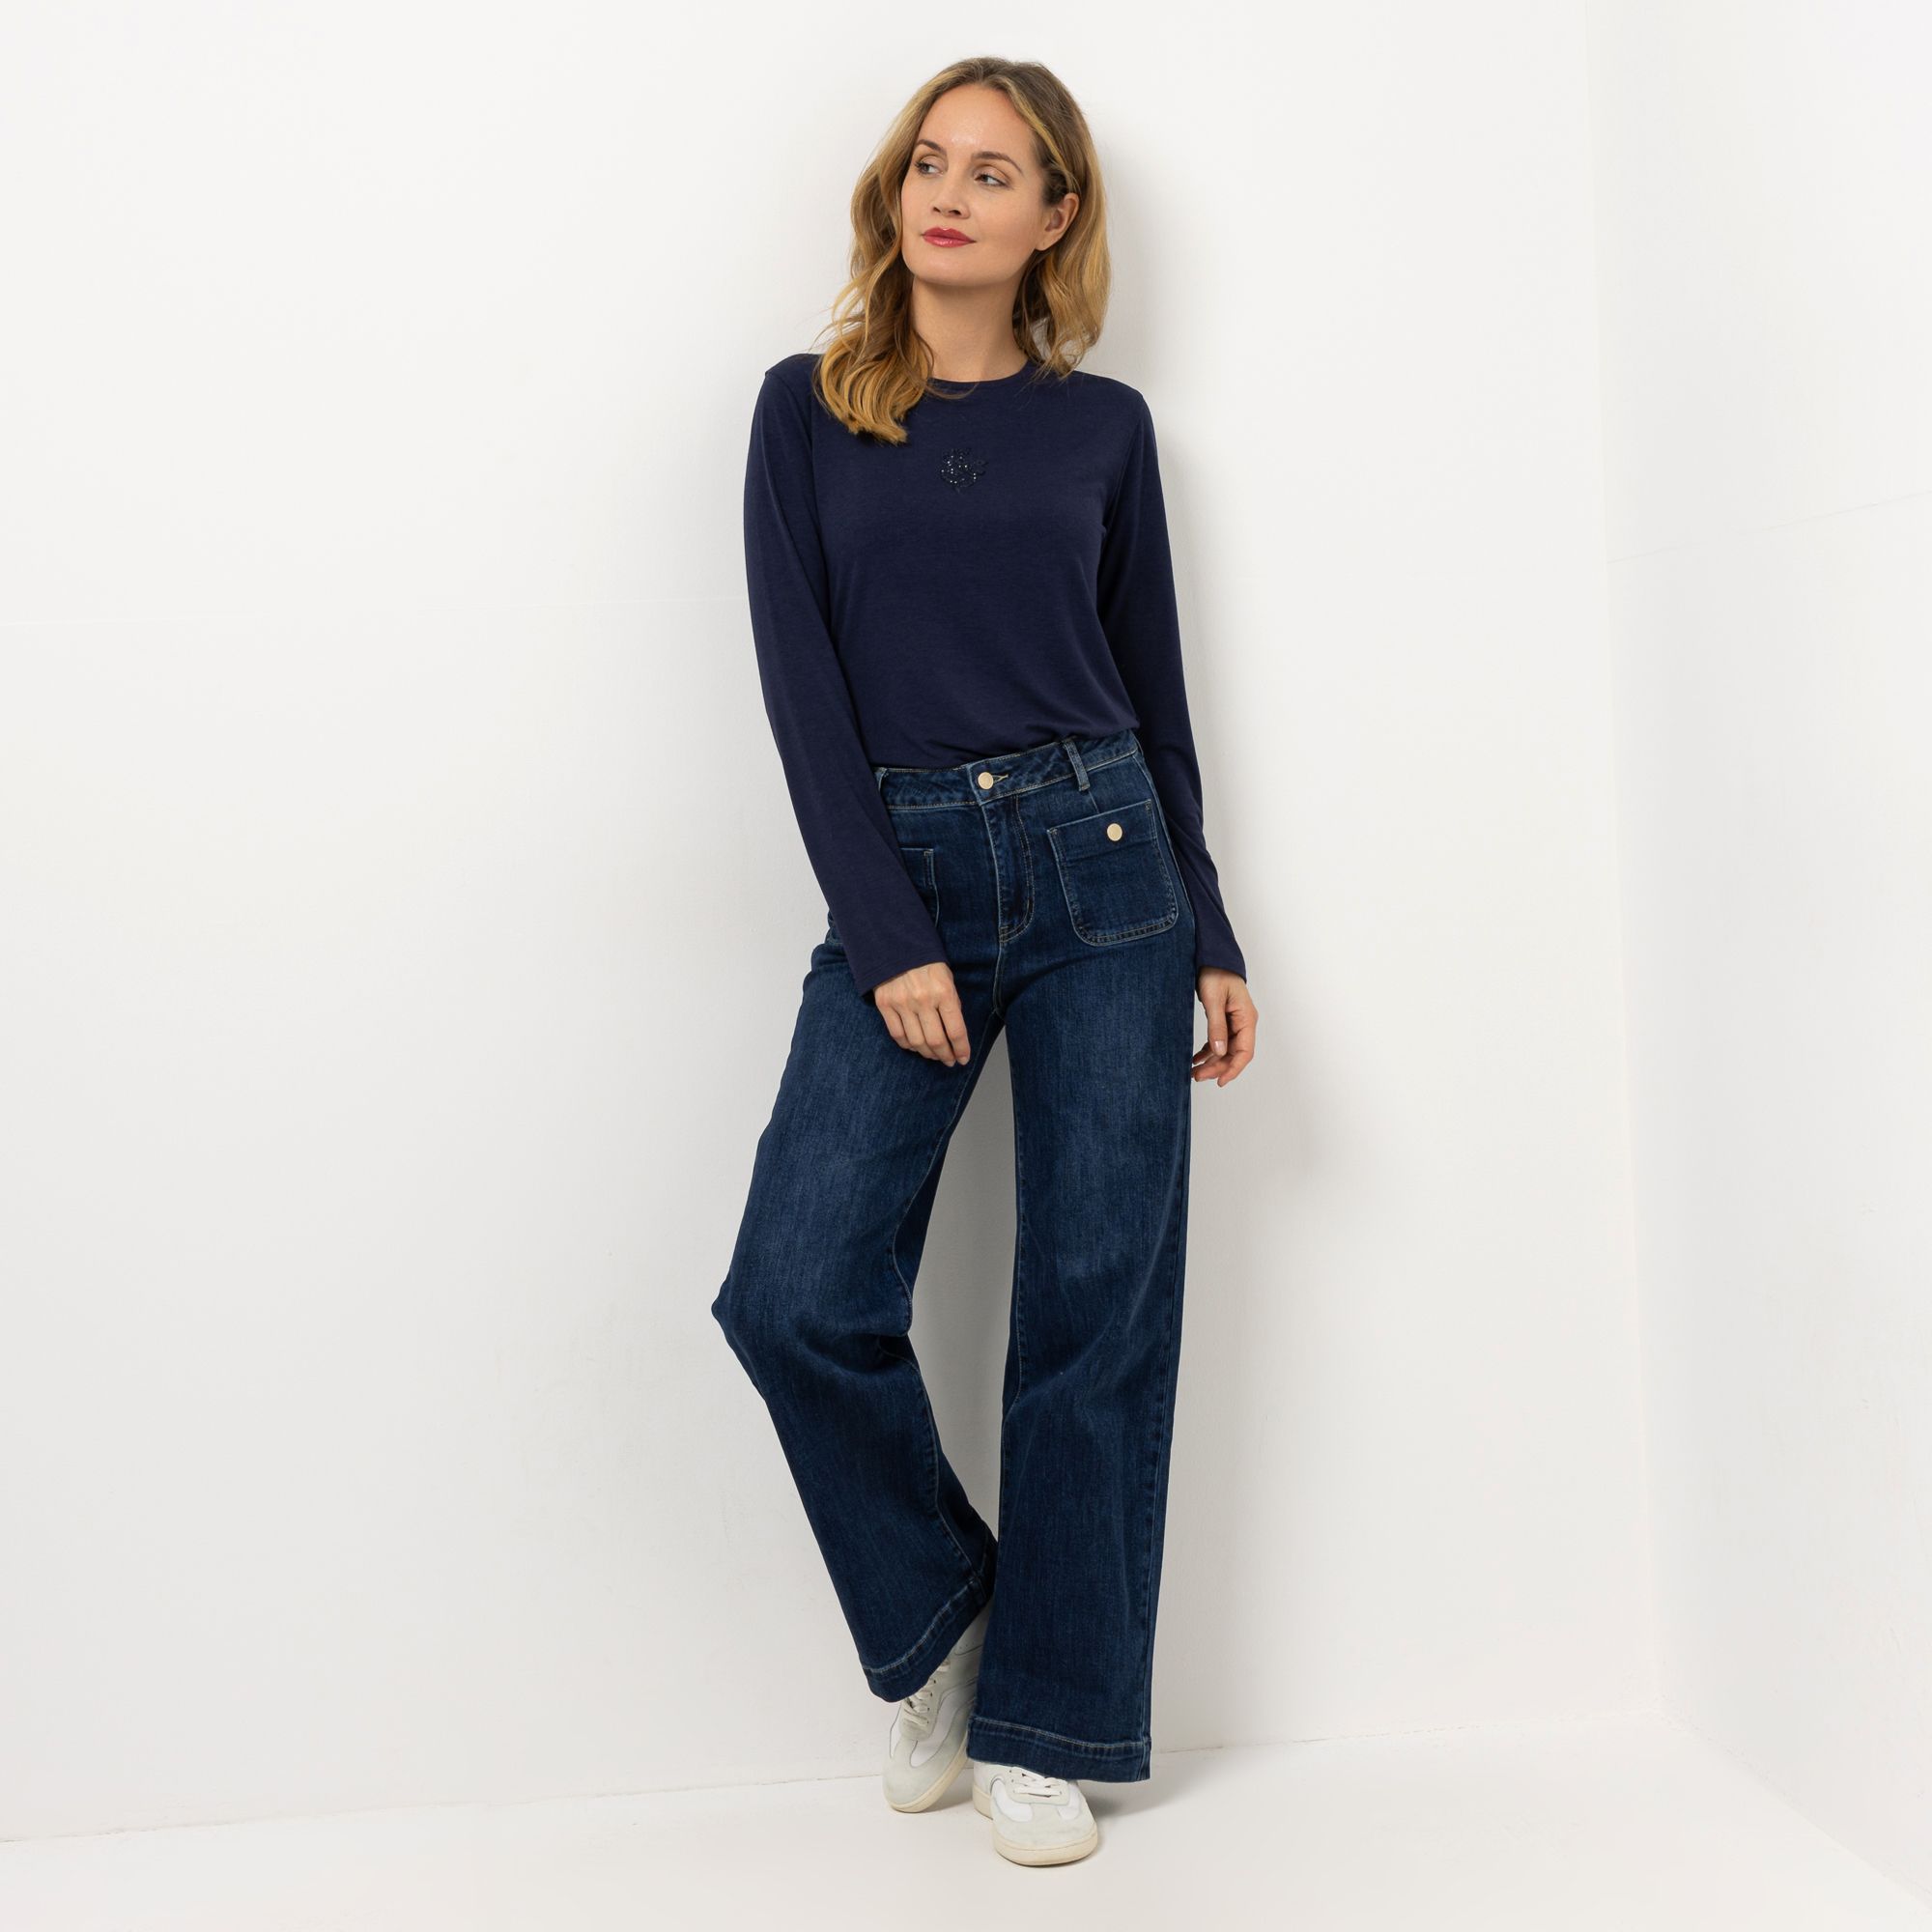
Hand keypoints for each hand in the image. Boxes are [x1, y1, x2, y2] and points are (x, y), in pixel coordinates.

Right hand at [874, 960, 971, 1065]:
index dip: (962, 1049)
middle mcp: (923, 1000)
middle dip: (945, 1056)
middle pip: (936, 1041)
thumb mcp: (947, 979)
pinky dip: (908, 1045)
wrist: (896, 945)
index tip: (963, 1058)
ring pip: (917, 1042)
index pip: (956, 1030)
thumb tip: (954, 1032)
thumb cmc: (926, 963)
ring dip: (928, 1054)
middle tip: (949, 1060)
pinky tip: (915, 1046)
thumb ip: (951, 1004)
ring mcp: (902, 1003)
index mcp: (943, 992)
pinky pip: (898, 1035)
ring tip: (934, 1055)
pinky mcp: (885, 1005)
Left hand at [1192, 969, 1255, 1084]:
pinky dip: (1208, 1052)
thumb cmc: (1216, 974)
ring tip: (1194, 1072)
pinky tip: (1196, 1059)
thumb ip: (1216, 1027)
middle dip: (1217, 1067)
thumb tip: (1219, 1052)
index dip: (1233, 1069)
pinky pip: (1218, 1042)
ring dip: (1212, 1062)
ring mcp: (1234, 1023)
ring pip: (1225, 1050)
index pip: (1245, 1051)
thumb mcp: (1214, 1001)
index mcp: (1246, 1018)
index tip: (1220, 1081)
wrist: (1212, 958)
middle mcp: (1243, 1023)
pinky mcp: (1224, 1021)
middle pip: (1234, 1054)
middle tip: (1197, 1076)